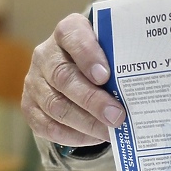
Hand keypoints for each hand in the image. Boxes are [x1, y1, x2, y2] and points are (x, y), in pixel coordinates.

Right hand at [21, 13, 126, 146]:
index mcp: (67, 32)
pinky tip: (93, 138)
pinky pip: (47, 126)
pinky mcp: (30, 106)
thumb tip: (141, 88)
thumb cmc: (102, 61)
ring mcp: (35, 81)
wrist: (77, 72)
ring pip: (56, 106)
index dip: (87, 55)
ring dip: (85, 123)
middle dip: (92, 100)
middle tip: (117, 116)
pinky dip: (72, 135)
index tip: (105, 75)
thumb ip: (120, 62)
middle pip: (64, 78)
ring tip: (109, 132)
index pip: (73, 36)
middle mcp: (46, 55)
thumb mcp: (110, 51)